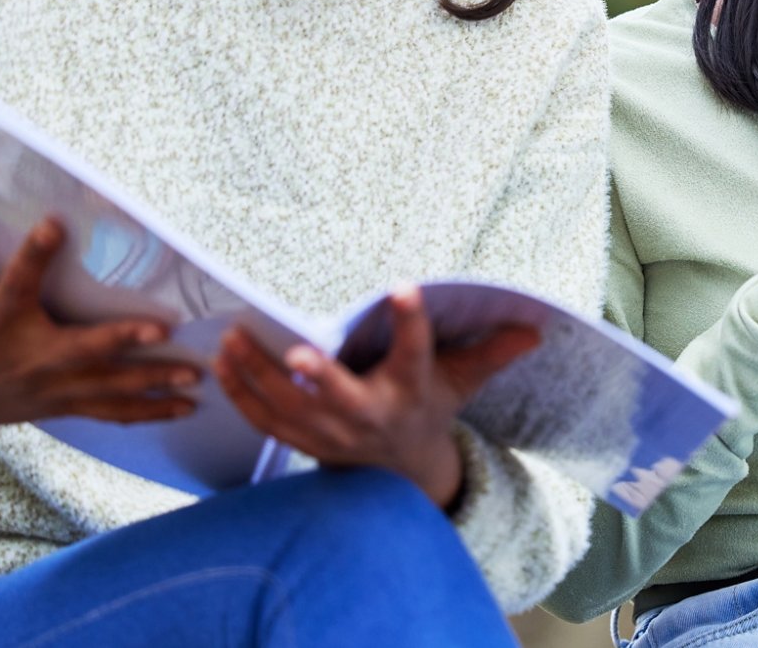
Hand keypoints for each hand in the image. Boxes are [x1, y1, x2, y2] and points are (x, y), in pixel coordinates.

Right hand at [0, 190, 196, 496]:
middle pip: (79, 350)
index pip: (16, 284)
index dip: (34, 255)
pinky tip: (187, 406)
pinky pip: (110, 413)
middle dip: (121, 342)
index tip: (56, 225)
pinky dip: (149, 412)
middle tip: (164, 329)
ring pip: (106, 388)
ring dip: (153, 382)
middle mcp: (26, 358)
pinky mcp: (63, 405)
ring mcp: (48, 388)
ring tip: (195, 373)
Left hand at [214, 286, 539, 507]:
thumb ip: (490, 353)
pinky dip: (240, 394)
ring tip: (233, 338)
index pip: (415, 354)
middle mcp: (369, 416)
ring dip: (259, 375)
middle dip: (321, 379)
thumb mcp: (462, 381)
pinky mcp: (301, 442)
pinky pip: (265, 421)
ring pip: (290, 408)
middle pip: (343, 400)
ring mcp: (331, 435)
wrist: (397, 470)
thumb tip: (535, 329)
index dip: (410, 321)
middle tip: (298, 352)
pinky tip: (221, 362)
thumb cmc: (427, 408)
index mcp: (410, 391)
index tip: (402, 286)